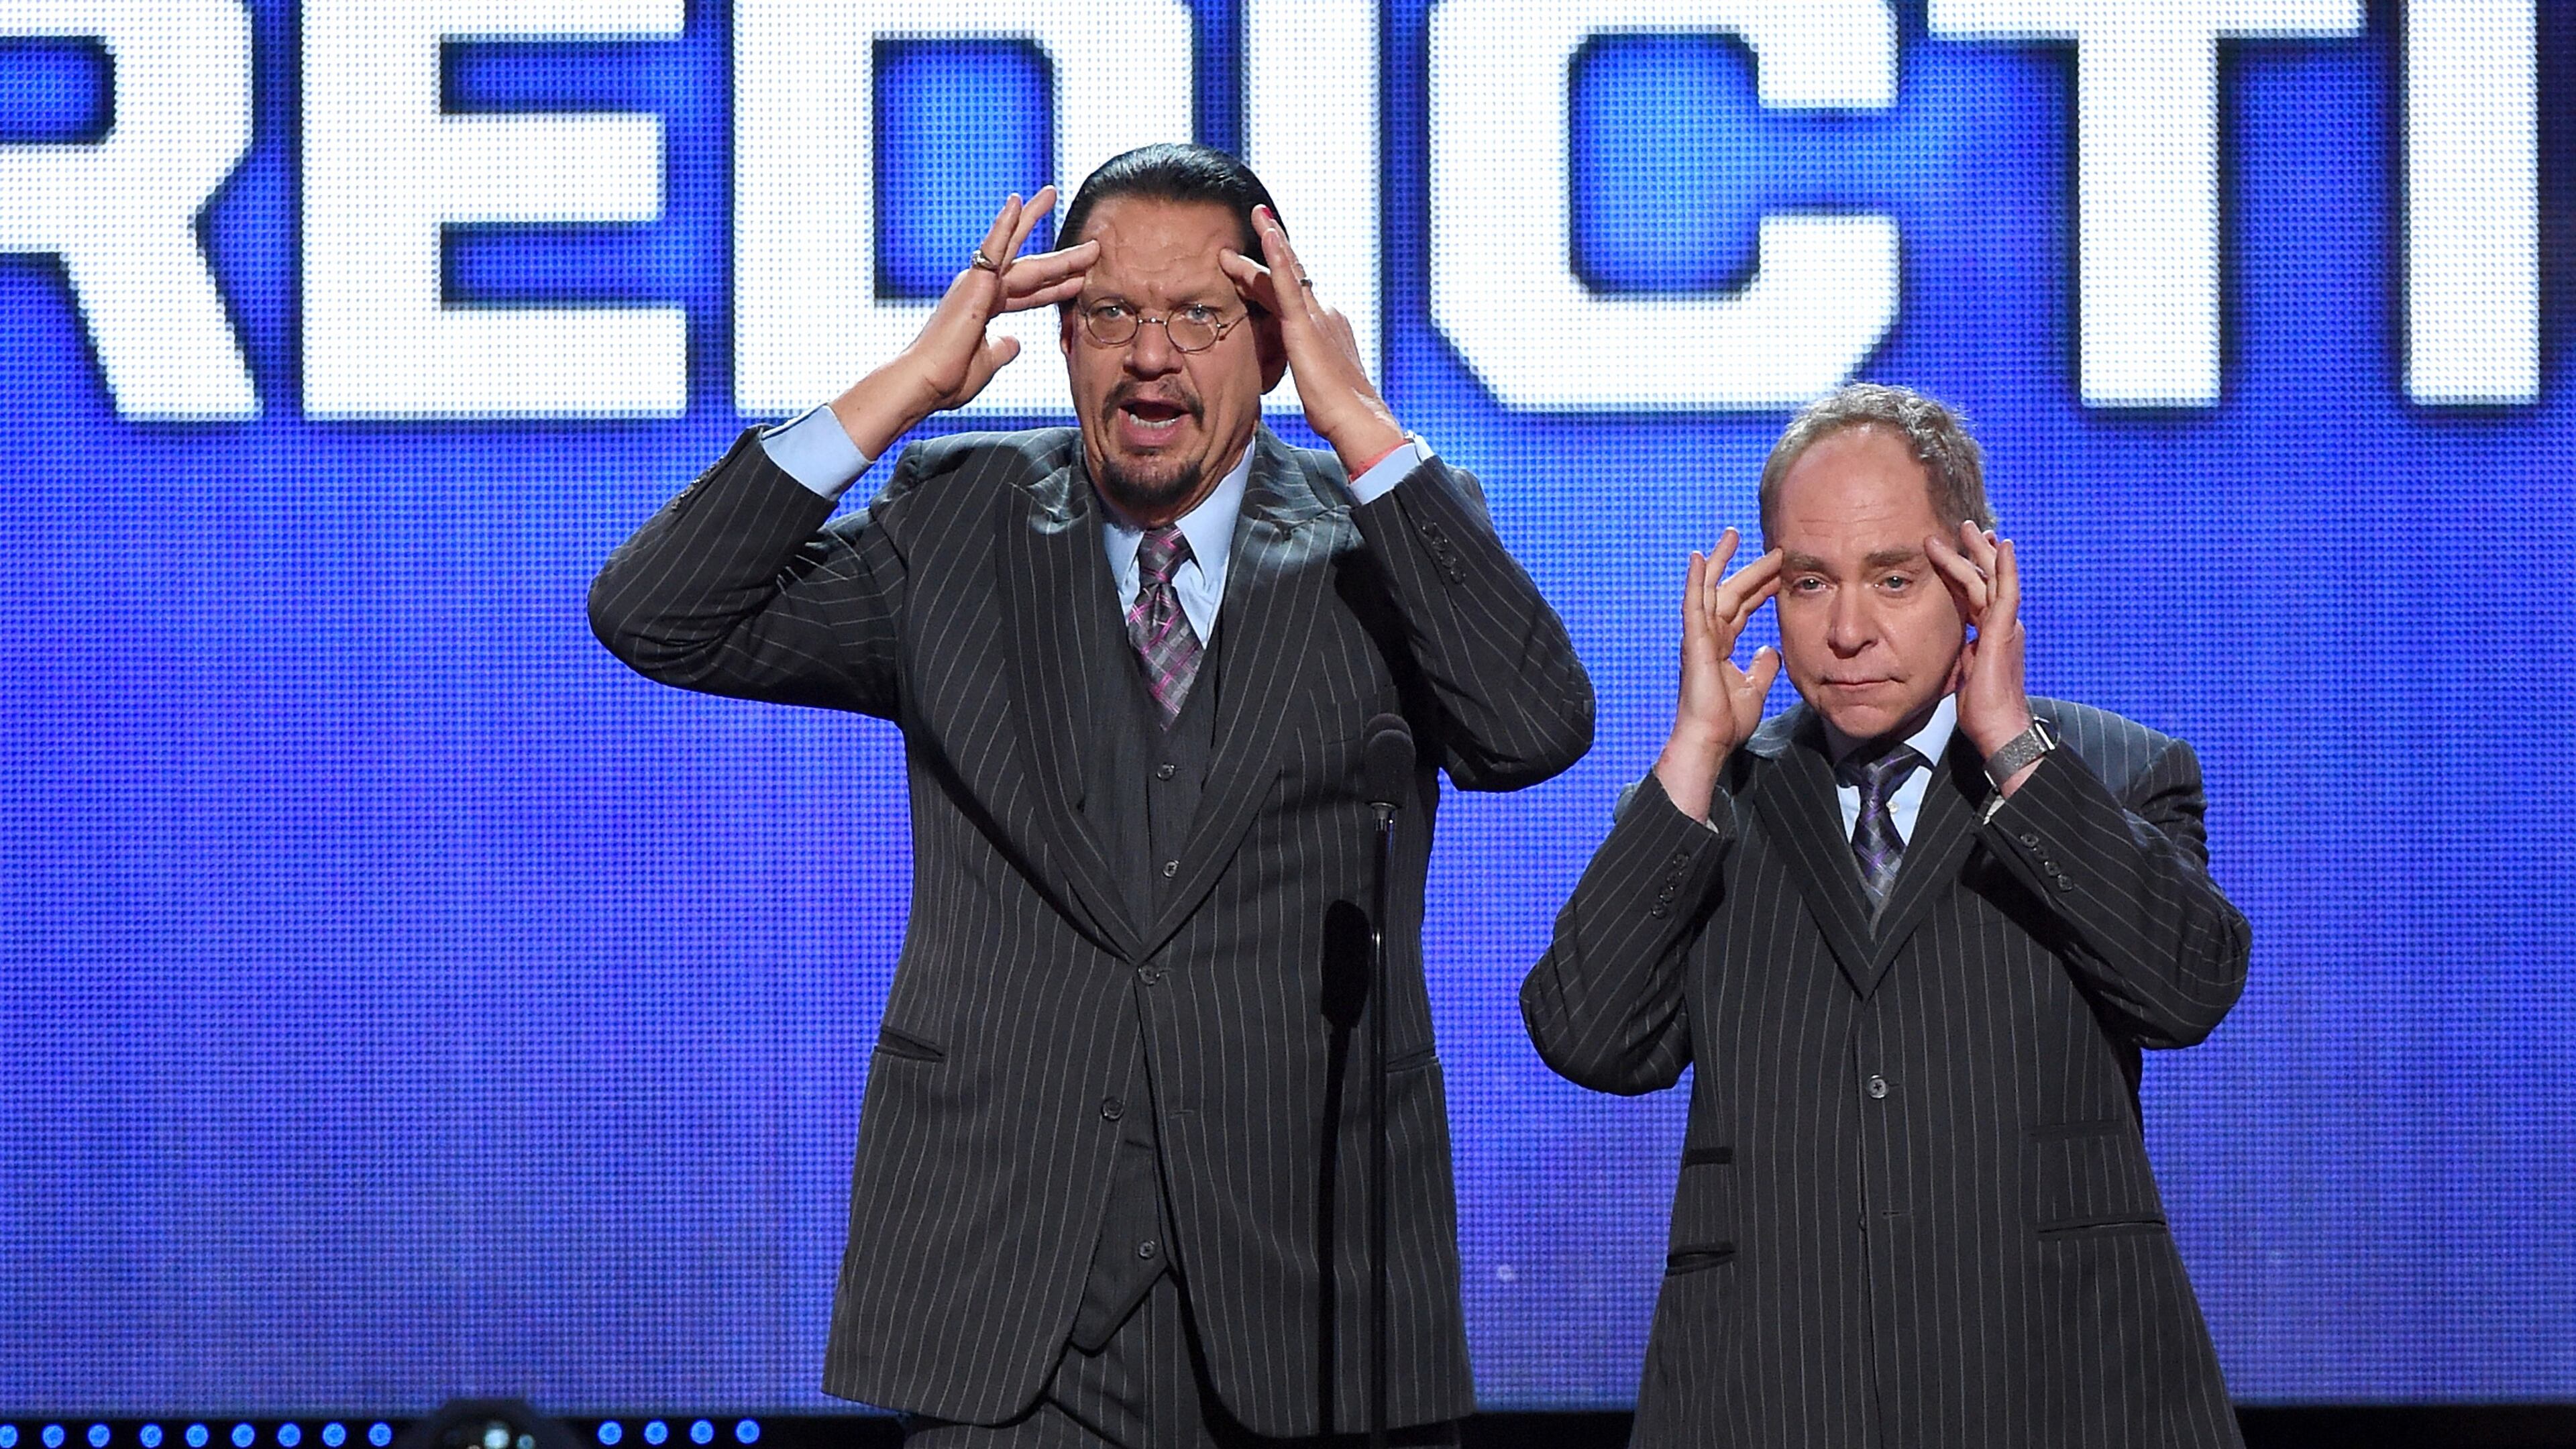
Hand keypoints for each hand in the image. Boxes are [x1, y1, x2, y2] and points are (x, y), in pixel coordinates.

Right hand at [829, 188, 1098, 457]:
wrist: (926, 382)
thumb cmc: (948, 378)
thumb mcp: (987, 363)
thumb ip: (1002, 350)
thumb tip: (1015, 343)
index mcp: (985, 308)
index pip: (1030, 293)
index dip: (1056, 286)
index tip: (1080, 278)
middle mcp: (981, 290)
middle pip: (1029, 266)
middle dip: (1060, 255)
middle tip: (1085, 238)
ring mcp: (977, 283)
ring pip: (1018, 251)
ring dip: (1036, 222)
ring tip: (1052, 193)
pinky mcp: (973, 282)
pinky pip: (993, 247)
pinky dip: (1005, 224)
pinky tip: (1017, 200)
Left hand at [1218, 203, 1405, 473]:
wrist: (1357, 418)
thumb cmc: (1337, 410)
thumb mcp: (1315, 377)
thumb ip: (1303, 359)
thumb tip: (1296, 362)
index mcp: (1325, 325)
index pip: (1292, 293)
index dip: (1272, 274)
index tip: (1256, 261)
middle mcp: (1324, 313)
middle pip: (1289, 275)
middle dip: (1270, 247)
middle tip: (1256, 219)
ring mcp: (1317, 316)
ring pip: (1285, 273)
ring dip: (1269, 242)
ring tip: (1257, 216)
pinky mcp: (1305, 326)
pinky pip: (1288, 284)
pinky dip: (1278, 257)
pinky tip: (1269, 235)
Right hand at [1651, 529, 1781, 820]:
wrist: (1710, 739)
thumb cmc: (1726, 721)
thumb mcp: (1754, 688)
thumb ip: (1762, 667)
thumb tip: (1771, 651)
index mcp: (1721, 646)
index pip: (1742, 608)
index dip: (1761, 589)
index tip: (1781, 573)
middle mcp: (1708, 636)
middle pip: (1730, 592)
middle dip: (1750, 569)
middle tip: (1772, 548)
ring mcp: (1698, 636)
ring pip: (1711, 589)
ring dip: (1721, 561)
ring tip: (1733, 535)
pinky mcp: (1694, 641)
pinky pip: (1694, 604)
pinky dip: (1694, 580)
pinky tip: (1698, 557)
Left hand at [1925, 520, 2035, 791]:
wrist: (1998, 727)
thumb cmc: (1981, 708)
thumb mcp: (1965, 671)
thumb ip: (1964, 652)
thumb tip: (1958, 645)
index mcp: (1991, 633)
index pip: (1978, 594)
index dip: (1969, 571)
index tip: (1961, 550)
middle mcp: (2003, 625)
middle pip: (1987, 579)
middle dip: (1976, 552)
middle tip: (1966, 526)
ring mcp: (2005, 626)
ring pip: (1992, 580)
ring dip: (1979, 552)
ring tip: (1968, 528)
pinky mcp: (2004, 632)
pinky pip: (2005, 593)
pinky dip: (2005, 569)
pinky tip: (2003, 547)